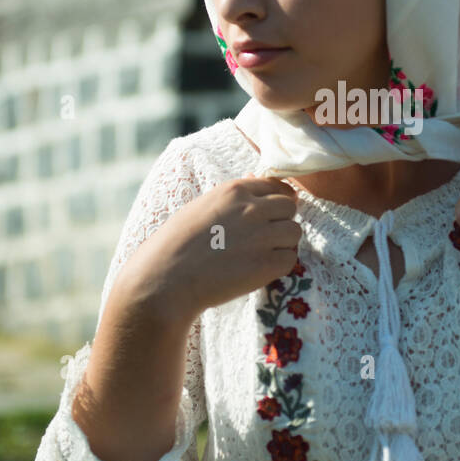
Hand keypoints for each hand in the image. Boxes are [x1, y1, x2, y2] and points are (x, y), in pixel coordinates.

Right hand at [118, 177, 301, 322]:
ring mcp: (261, 236)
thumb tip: (256, 182)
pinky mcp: (266, 264)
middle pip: (289, 207)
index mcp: (234, 190)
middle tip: (264, 239)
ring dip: (283, 244)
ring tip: (260, 256)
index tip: (270, 216)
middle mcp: (252, 209)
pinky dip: (280, 266)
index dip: (276, 202)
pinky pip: (290, 259)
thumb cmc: (176, 243)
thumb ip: (232, 198)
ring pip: (294, 232)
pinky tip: (260, 271)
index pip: (277, 187)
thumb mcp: (202, 206)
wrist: (165, 278)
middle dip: (281, 221)